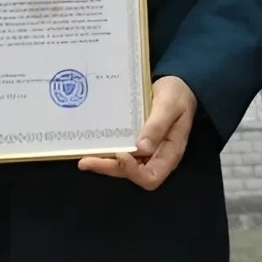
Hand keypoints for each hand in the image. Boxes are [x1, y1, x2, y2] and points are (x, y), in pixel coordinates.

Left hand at [79, 75, 195, 189]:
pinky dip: (107, 153)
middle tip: (87, 161)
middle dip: (109, 168)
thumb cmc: (177, 94)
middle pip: (132, 174)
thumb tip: (141, 148)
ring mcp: (146, 151)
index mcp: (170, 152)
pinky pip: (122, 153)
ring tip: (84, 159)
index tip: (121, 154)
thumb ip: (157, 125)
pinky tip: (93, 147)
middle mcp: (156, 157)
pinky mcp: (136, 142)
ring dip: (104, 164)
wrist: (177, 85)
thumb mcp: (170, 105)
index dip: (133, 171)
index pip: (151, 177)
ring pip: (123, 166)